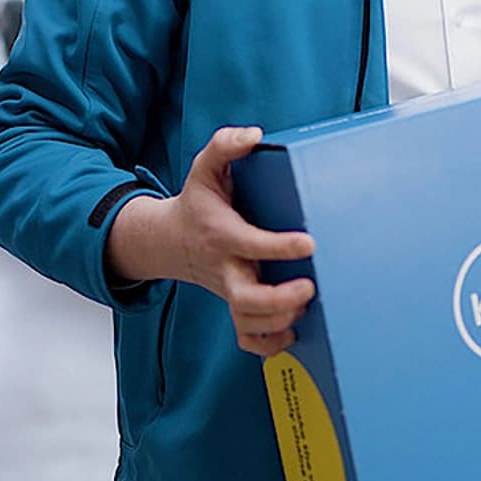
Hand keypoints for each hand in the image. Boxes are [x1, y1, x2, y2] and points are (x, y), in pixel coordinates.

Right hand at [106, 126, 315, 357]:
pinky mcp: (236, 306)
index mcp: (222, 234)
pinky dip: (267, 345)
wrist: (171, 240)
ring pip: (248, 322)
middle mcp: (226, 268)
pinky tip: (292, 332)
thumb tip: (253, 135)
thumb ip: (226, 145)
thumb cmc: (198, 203)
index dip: (279, 246)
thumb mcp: (206, 167)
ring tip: (304, 305)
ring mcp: (230, 291)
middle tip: (309, 287)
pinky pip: (246, 338)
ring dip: (277, 323)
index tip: (309, 243)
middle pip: (246, 298)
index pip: (250, 243)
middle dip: (278, 300)